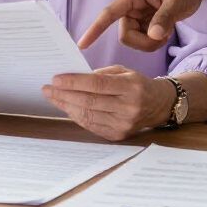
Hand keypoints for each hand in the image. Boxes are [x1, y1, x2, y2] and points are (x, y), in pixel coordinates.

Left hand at [42, 66, 175, 139]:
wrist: (159, 105)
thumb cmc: (138, 84)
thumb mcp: (124, 71)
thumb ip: (100, 74)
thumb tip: (72, 78)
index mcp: (131, 87)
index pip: (97, 84)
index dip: (74, 82)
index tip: (56, 79)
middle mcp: (128, 107)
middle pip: (89, 101)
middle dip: (64, 95)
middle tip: (48, 89)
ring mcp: (123, 124)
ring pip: (88, 115)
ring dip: (66, 106)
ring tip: (53, 97)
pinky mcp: (118, 135)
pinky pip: (91, 125)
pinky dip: (76, 116)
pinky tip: (67, 107)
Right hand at [77, 0, 204, 51]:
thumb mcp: (177, 0)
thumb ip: (165, 17)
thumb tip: (154, 35)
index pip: (109, 14)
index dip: (95, 29)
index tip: (82, 44)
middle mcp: (130, 6)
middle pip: (125, 35)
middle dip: (144, 42)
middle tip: (163, 37)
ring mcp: (136, 15)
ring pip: (133, 40)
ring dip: (150, 43)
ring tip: (166, 32)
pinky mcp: (143, 23)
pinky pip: (142, 40)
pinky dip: (154, 41)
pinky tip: (165, 32)